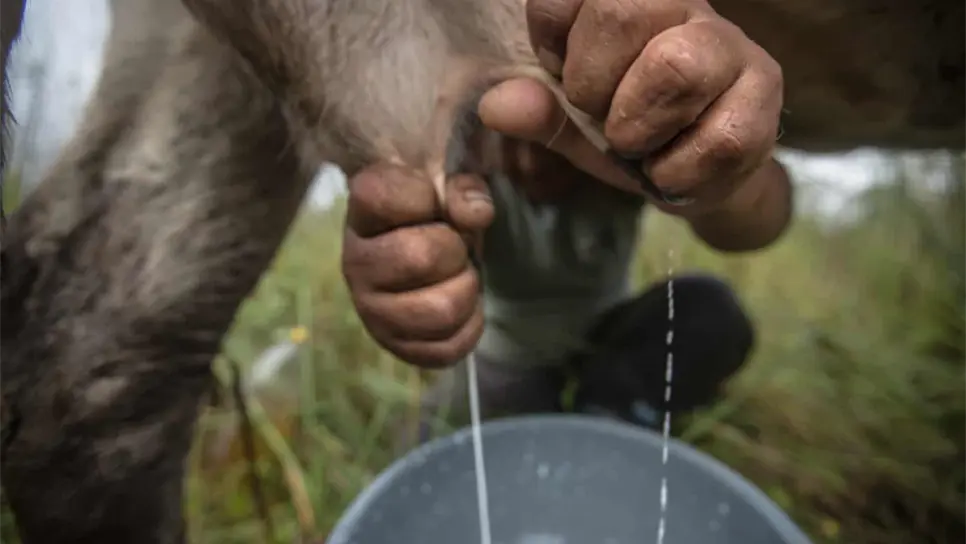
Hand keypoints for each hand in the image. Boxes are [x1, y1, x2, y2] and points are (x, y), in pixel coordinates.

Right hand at [341, 165, 493, 366]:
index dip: (422, 195)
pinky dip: (469, 326)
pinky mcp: (396, 346)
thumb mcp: (446, 187)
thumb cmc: (431, 215)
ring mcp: (372, 311)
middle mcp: (356, 263)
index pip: (383, 197)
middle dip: (455, 250)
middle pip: (420, 258)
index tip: (431, 200)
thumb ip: (462, 189)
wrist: (415, 251)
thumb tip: (476, 214)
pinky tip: (461, 307)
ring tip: (457, 277)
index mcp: (362, 212)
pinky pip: (448, 348)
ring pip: (441, 311)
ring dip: (466, 290)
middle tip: (454, 248)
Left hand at [480, 0, 784, 218]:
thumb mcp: (573, 122)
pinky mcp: (764, 99)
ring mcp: (731, 48)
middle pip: (624, 9)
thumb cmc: (630, 129)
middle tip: (600, 118)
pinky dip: (678, 172)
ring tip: (635, 146)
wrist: (693, 173)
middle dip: (593, 83)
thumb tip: (497, 105)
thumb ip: (538, 110)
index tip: (562, 75)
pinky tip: (669, 173)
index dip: (553, 42)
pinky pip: (720, 138)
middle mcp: (684, 6)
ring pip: (678, 66)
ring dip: (638, 127)